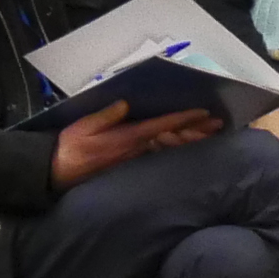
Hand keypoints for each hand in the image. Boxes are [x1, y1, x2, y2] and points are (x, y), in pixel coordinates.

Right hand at [48, 99, 216, 188]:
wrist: (59, 172)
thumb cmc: (70, 146)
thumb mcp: (85, 126)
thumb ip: (107, 116)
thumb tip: (126, 105)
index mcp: (128, 137)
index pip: (162, 126)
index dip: (184, 119)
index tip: (204, 113)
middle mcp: (137, 149)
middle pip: (173, 138)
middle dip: (197, 130)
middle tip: (220, 124)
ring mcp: (136, 159)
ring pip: (169, 148)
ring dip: (190, 140)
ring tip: (210, 133)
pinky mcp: (132, 166)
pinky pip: (158, 156)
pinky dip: (175, 149)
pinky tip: (186, 146)